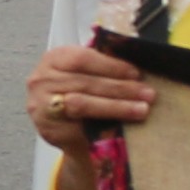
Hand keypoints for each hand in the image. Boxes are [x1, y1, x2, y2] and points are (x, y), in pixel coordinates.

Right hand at [24, 38, 152, 145]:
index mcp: (54, 58)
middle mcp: (42, 80)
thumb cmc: (82, 94)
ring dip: (116, 106)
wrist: (69, 130)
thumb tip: (139, 60)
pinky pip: (78, 126)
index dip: (112, 66)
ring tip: (142, 109)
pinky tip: (122, 125)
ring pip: (82, 103)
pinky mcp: (48, 128)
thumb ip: (105, 65)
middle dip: (121, 88)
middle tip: (148, 94)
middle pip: (85, 82)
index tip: (137, 73)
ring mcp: (41, 105)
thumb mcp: (89, 74)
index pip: (83, 58)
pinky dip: (103, 125)